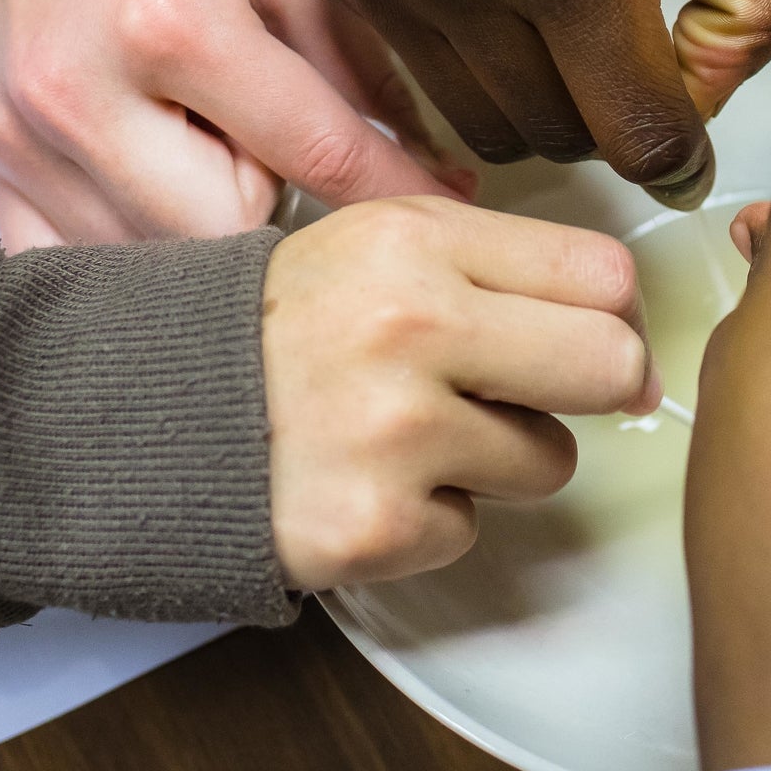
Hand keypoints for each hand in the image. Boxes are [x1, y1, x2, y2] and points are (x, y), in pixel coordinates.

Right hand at [0, 0, 466, 245]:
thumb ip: (357, 58)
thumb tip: (437, 176)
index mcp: (171, 22)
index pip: (317, 154)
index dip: (398, 190)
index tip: (455, 214)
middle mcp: (81, 94)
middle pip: (229, 236)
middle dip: (291, 211)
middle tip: (308, 153)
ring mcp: (23, 137)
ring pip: (156, 264)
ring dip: (212, 233)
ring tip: (229, 152)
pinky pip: (72, 265)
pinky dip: (132, 251)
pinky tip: (165, 191)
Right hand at [261, 195, 659, 586]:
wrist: (140, 419)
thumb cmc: (274, 332)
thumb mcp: (371, 248)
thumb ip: (496, 267)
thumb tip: (631, 337)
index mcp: (415, 241)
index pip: (601, 274)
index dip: (607, 313)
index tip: (580, 335)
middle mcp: (408, 327)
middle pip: (609, 365)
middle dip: (586, 389)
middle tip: (516, 394)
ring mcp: (392, 433)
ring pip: (547, 461)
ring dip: (493, 461)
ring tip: (403, 434)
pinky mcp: (375, 527)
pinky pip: (469, 530)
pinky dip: (425, 519)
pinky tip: (361, 482)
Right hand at [290, 0, 770, 205]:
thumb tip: (720, 88)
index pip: (637, 128)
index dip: (686, 148)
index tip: (698, 133)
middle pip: (563, 141)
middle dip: (616, 117)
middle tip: (643, 49)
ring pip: (487, 128)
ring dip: (544, 105)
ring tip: (572, 25)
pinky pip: (423, 80)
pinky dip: (479, 70)